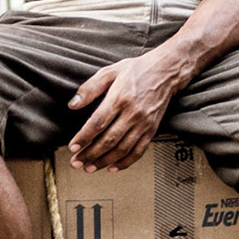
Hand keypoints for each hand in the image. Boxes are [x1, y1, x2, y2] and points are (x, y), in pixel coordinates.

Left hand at [66, 53, 181, 172]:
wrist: (166, 72)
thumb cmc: (136, 70)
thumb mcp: (109, 72)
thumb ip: (89, 88)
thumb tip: (73, 105)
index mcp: (119, 98)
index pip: (98, 123)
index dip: (84, 137)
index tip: (73, 147)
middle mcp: (133, 113)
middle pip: (109, 140)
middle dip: (90, 154)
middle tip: (76, 162)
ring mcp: (144, 124)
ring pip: (122, 149)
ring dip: (104, 161)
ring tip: (90, 167)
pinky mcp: (152, 130)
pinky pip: (138, 151)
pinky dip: (125, 162)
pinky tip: (112, 167)